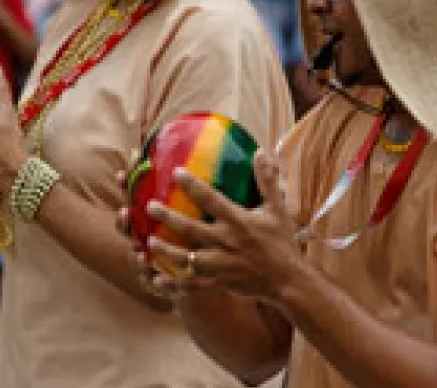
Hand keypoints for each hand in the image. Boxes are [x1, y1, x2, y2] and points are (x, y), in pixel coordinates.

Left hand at [131, 152, 303, 302]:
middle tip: (150, 206)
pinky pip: (192, 284)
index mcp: (238, 222)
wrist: (288, 282)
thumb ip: (266, 181)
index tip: (176, 172)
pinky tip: (157, 280)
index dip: (192, 185)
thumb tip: (261, 152)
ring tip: (148, 241)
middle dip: (167, 217)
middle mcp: (225, 242)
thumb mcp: (277, 210)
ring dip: (165, 250)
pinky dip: (174, 284)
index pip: (211, 200)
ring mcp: (220, 265)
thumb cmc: (282, 243)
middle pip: (190, 228)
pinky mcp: (219, 282)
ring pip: (185, 258)